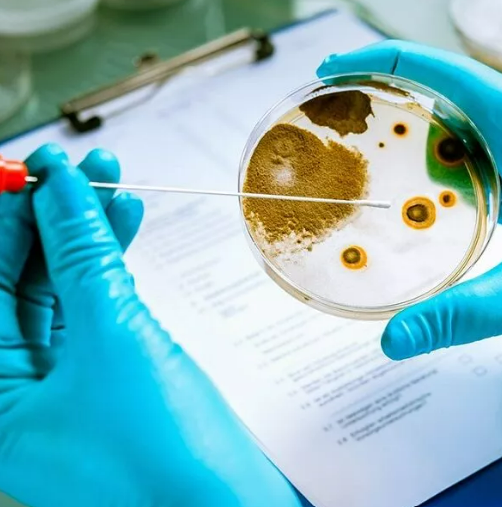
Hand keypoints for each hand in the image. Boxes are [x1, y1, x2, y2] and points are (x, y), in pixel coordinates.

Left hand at [0, 145, 301, 506]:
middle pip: (20, 284)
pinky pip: (99, 309)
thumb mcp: (114, 340)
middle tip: (77, 170)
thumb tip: (60, 187)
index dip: (10, 219)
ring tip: (112, 185)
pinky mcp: (111, 376)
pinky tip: (127, 226)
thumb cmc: (163, 456)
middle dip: (51, 220)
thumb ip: (82, 256)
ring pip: (63, 291)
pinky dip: (113, 267)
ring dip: (88, 237)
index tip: (39, 169)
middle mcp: (20, 393)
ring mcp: (67, 384)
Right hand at [318, 41, 501, 361]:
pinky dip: (447, 168)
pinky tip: (421, 192)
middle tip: (340, 108)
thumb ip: (461, 314)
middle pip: (455, 92)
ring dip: (420, 131)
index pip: (452, 75)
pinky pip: (486, 161)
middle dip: (394, 91)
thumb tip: (391, 340)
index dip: (389, 63)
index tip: (338, 67)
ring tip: (369, 147)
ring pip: (470, 127)